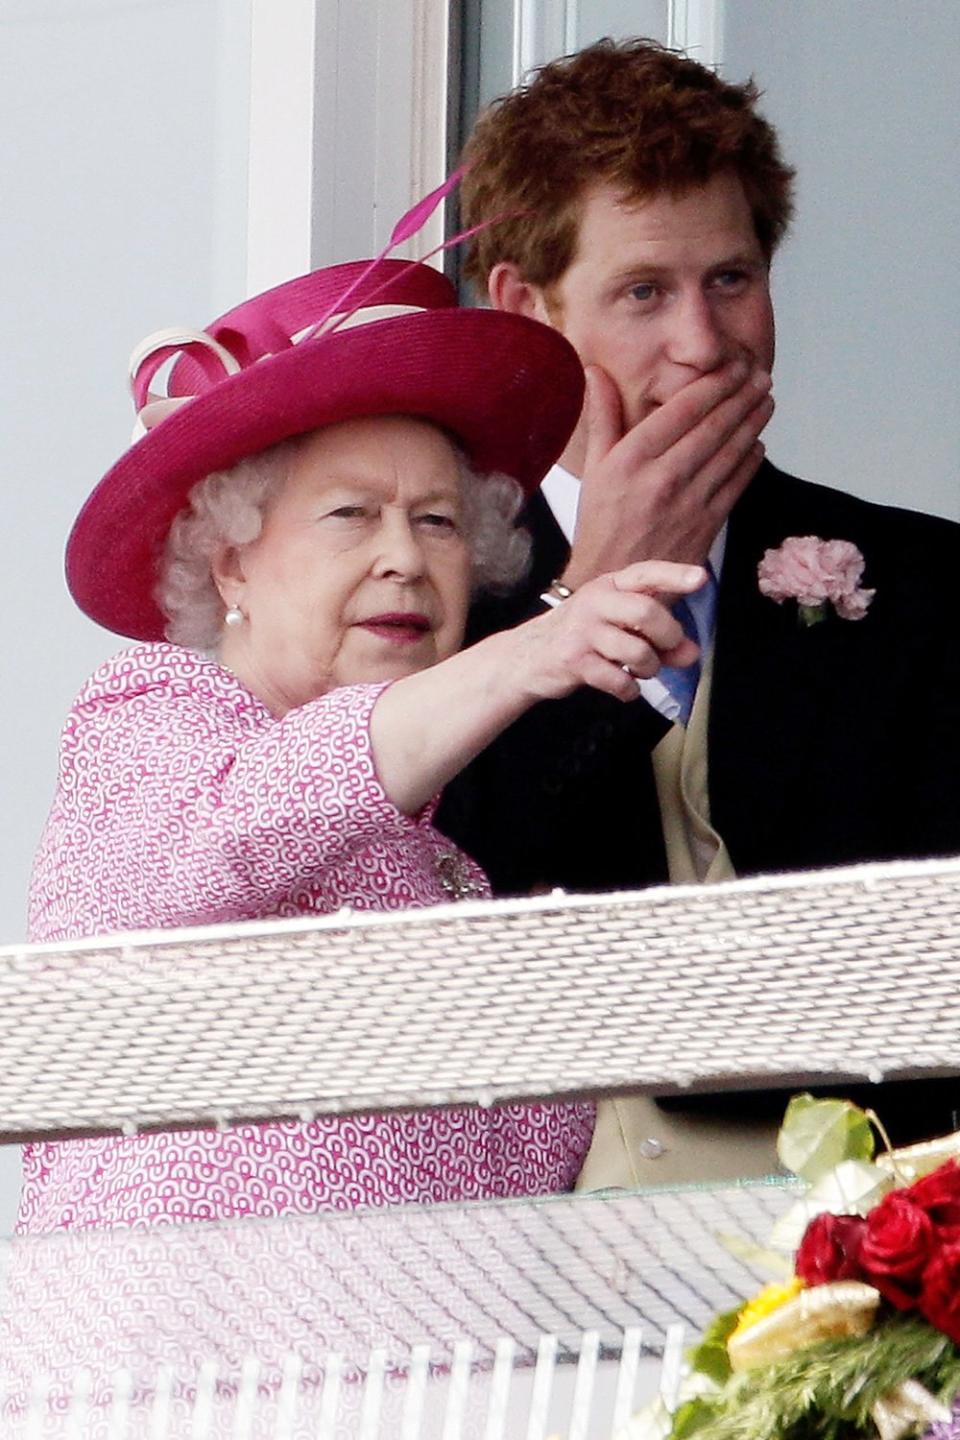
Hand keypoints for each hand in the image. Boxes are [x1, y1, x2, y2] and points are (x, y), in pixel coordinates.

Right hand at [515, 561, 704, 704]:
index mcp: (609, 586)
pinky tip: (624, 687)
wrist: (527, 657)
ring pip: (637, 651)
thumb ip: (659, 638)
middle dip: (668, 636)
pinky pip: (618, 680)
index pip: (646, 574)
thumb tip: (692, 653)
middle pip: (647, 612)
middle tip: (667, 649)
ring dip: (649, 668)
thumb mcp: (619, 627)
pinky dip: (630, 690)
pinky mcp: (574, 661)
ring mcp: (583, 631)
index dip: (674, 575)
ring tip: (641, 671)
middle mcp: (595, 602)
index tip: (700, 578)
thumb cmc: (582, 637)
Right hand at [561, 360, 773, 587]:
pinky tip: (758, 443)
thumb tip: (595, 371)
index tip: (733, 365)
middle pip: (713, 426)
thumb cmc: (601, 523)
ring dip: (753, 422)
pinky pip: (737, 484)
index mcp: (632, 459)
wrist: (612, 580)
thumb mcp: (593, 469)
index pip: (683, 409)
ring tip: (765, 400)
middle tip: (759, 375)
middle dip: (742, 396)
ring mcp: (689, 502)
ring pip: (731, 452)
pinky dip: (751, 461)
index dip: (714, 383)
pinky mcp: (707, 524)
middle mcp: (663, 477)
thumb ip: (602, 418)